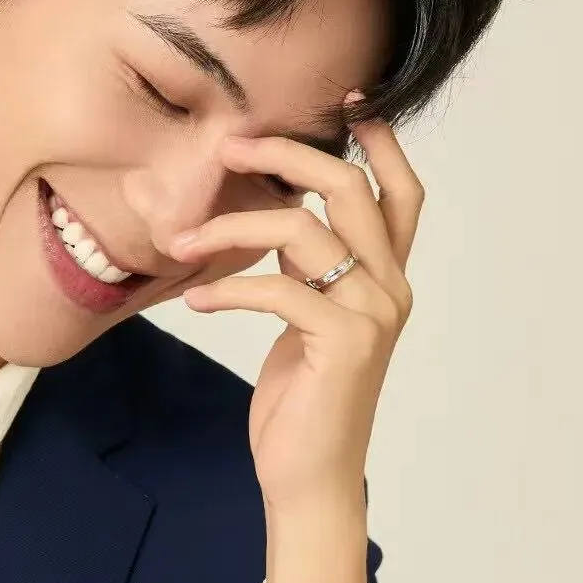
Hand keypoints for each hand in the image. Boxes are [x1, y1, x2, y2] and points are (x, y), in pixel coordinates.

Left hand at [169, 97, 424, 514]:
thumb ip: (307, 270)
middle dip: (287, 156)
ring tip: (182, 240)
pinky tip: (196, 301)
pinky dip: (229, 289)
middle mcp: (389, 290)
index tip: (347, 103)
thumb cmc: (303, 400)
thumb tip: (273, 215)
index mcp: (386, 280)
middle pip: (349, 191)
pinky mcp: (343, 345)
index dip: (382, 143)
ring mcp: (371, 316)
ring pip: (303, 233)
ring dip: (232, 227)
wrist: (311, 478)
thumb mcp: (307, 321)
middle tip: (231, 148)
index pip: (401, 195)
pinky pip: (279, 290)